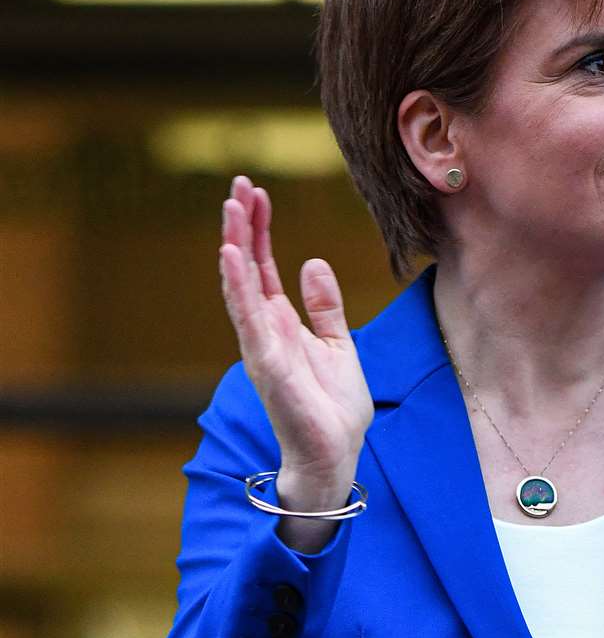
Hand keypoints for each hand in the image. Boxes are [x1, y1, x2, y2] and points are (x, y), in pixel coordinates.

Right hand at [218, 174, 373, 483]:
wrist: (336, 453)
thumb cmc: (333, 407)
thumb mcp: (338, 345)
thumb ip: (325, 307)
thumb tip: (313, 262)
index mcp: (281, 323)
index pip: (264, 266)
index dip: (260, 229)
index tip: (256, 192)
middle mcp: (264, 330)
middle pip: (247, 267)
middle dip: (242, 226)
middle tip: (238, 184)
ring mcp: (261, 346)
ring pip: (241, 286)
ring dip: (235, 246)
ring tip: (231, 209)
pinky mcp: (266, 364)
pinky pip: (247, 318)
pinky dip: (237, 286)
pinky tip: (230, 255)